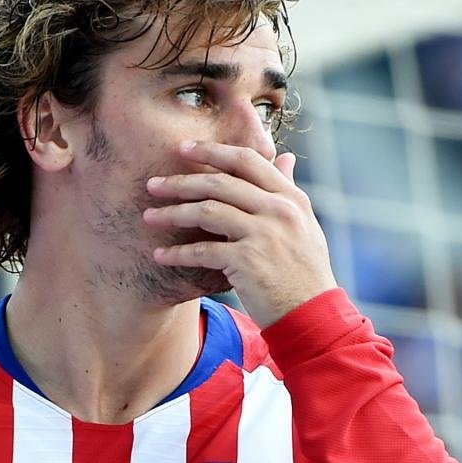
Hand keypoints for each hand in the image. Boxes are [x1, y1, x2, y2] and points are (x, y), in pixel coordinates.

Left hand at [142, 140, 336, 327]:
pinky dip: (177, 253)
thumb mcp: (304, 224)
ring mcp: (264, 235)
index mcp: (291, 198)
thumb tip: (285, 157)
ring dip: (172, 213)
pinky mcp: (247, 261)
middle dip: (180, 182)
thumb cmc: (304, 270)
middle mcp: (279, 210)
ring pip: (206, 211)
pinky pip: (202, 251)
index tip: (184, 147)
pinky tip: (160, 255)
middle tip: (153, 184)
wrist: (313, 315)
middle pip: (219, 183)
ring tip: (148, 217)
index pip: (247, 160)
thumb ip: (289, 190)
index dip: (212, 150)